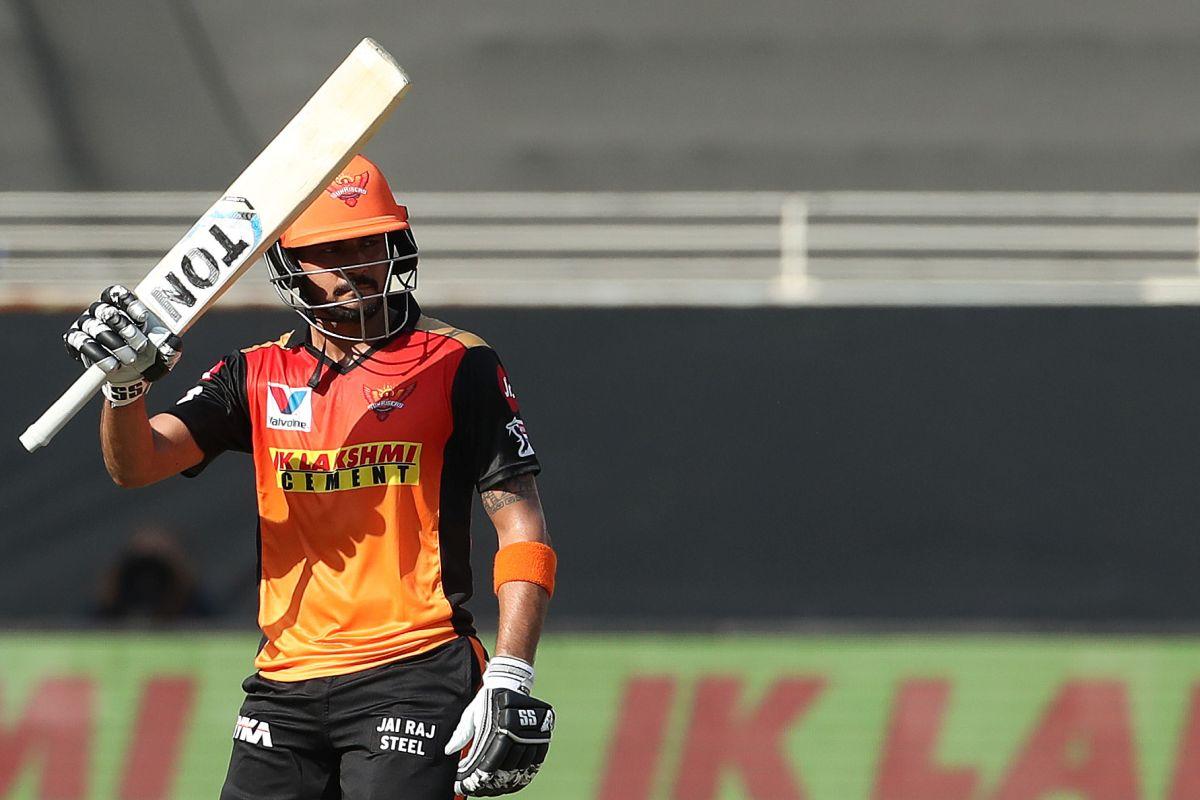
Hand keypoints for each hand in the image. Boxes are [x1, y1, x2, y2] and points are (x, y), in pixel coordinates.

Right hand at [63, 285, 181, 406]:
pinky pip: (82, 344)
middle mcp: (100, 311)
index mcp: (121, 305)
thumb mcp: (163, 350)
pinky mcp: (75, 340)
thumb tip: (172, 342)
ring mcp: (86, 324)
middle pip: (107, 311)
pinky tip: (113, 365)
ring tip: (130, 359)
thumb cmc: (148, 354)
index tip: (143, 318)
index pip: (118, 294)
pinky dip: (99, 355)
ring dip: (114, 344)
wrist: (131, 375)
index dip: (129, 303)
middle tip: (141, 345)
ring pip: (95, 328)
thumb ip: (169, 345)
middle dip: (125, 328)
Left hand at [445, 656, 554, 795]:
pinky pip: (535, 764)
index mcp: (502, 726)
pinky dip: (524, 776)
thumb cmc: (487, 700)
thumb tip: (448, 751)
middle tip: (478, 791)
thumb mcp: (471, 714)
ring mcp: (534, 735)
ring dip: (506, 784)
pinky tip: (514, 783)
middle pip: (505, 770)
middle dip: (489, 785)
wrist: (511, 682)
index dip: (476, 779)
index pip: (489, 763)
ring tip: (493, 789)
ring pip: (521, 770)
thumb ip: (462, 733)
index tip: (464, 786)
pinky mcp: (543, 737)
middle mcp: (520, 732)